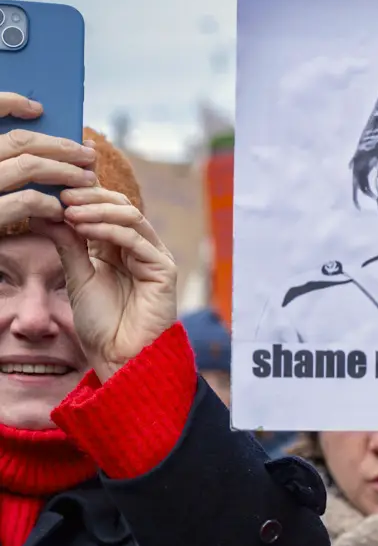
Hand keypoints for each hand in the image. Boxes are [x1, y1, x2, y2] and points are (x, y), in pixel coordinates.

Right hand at [0, 94, 97, 232]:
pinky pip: (26, 201)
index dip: (8, 102)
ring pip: (28, 166)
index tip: (37, 107)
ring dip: (64, 171)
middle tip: (87, 154)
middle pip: (18, 141)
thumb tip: (50, 142)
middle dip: (59, 145)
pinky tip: (60, 209)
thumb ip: (8, 161)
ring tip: (86, 179)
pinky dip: (50, 203)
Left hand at [30, 187, 177, 381]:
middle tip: (61, 194)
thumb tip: (45, 211)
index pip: (107, 209)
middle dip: (90, 197)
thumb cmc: (101, 323)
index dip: (84, 195)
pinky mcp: (164, 271)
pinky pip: (137, 240)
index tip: (53, 189)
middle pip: (122, 207)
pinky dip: (109, 230)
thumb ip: (68, 243)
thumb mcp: (77, 275)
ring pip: (131, 217)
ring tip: (68, 210)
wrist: (119, 356)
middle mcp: (141, 249)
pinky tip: (84, 228)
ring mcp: (155, 258)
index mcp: (121, 248)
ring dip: (97, 210)